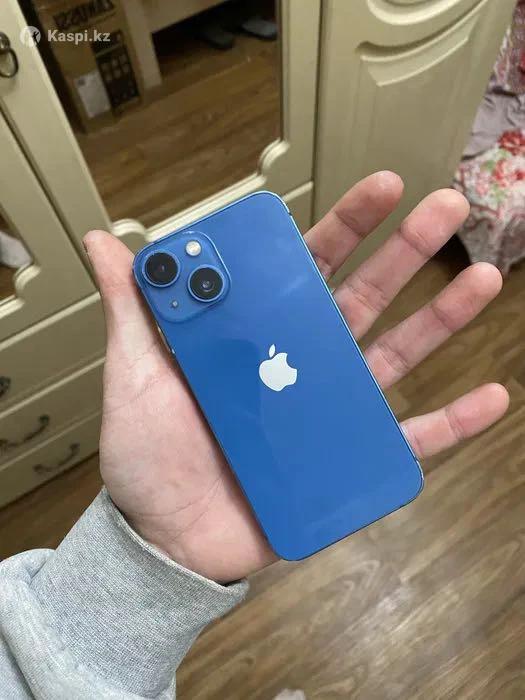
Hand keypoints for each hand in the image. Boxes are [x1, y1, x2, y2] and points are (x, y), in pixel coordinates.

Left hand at [84, 172, 508, 582]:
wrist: (163, 539)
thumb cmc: (148, 455)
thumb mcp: (134, 374)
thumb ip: (131, 310)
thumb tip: (103, 238)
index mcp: (257, 337)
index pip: (306, 270)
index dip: (345, 228)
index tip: (381, 189)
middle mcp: (301, 365)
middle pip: (362, 299)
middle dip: (406, 252)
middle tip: (448, 205)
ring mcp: (329, 413)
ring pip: (394, 357)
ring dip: (442, 319)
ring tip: (486, 278)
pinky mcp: (345, 464)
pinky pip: (406, 444)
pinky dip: (451, 425)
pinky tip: (493, 398)